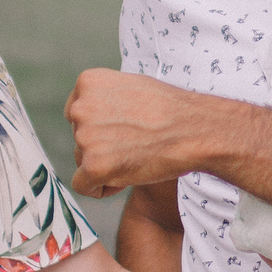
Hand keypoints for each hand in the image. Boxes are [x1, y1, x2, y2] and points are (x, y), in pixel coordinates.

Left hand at [68, 69, 220, 197]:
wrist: (194, 130)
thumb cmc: (171, 110)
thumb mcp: (131, 87)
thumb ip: (105, 99)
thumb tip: (94, 119)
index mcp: (88, 82)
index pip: (77, 114)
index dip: (101, 127)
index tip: (125, 129)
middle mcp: (80, 107)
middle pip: (79, 138)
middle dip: (103, 147)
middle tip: (136, 143)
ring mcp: (84, 137)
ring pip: (82, 162)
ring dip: (105, 166)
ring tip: (137, 155)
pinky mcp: (93, 166)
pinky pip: (83, 186)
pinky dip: (102, 188)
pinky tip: (127, 176)